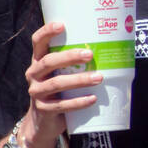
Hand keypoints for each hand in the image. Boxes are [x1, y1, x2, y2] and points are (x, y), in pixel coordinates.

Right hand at [23, 21, 100, 147]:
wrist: (44, 123)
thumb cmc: (60, 92)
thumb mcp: (62, 74)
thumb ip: (76, 63)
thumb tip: (113, 48)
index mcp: (39, 62)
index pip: (38, 42)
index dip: (47, 32)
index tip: (62, 24)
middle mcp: (34, 75)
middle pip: (48, 62)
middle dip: (69, 56)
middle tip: (89, 54)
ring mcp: (36, 93)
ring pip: (56, 83)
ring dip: (79, 80)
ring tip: (99, 77)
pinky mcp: (43, 110)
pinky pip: (61, 105)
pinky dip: (78, 102)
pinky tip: (93, 99)